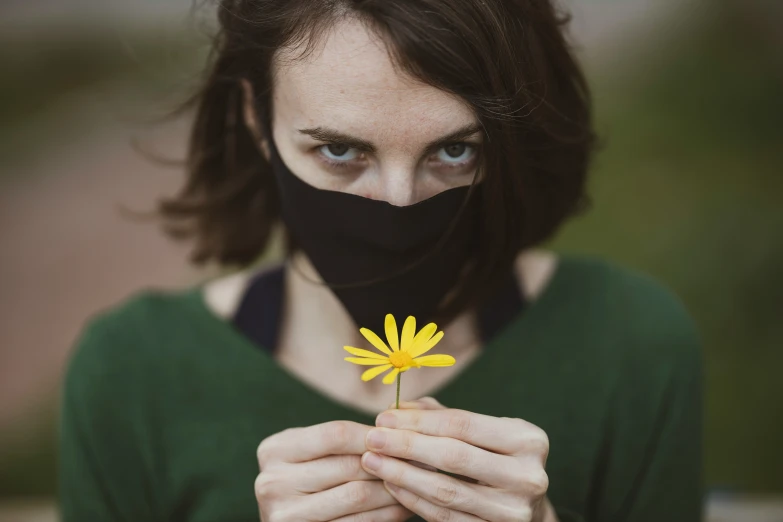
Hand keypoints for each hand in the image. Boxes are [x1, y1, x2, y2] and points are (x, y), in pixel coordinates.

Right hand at [256, 420, 413, 520]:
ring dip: (393, 488)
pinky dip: (385, 514)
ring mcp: (287, 514)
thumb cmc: (305, 474)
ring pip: (357, 495)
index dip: (372, 434)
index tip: (402, 434)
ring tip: (417, 479)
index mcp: (275, 450)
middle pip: (349, 466)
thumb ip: (340, 436)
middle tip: (420, 456)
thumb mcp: (307, 448)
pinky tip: (403, 505)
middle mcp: (273, 482)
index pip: (335, 434)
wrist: (287, 516)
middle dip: (390, 460)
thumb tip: (394, 427)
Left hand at [360, 398, 557, 521]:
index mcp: (528, 439)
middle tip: (372, 438)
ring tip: (373, 462)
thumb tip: (397, 407)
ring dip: (402, 474)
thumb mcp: (480, 430)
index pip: (462, 424)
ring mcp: (514, 511)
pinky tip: (392, 485)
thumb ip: (440, 416)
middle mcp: (528, 476)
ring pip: (446, 491)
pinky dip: (413, 500)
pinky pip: (445, 517)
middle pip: (454, 456)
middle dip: (406, 445)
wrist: (524, 505)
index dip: (419, 420)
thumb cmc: (494, 456)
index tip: (383, 417)